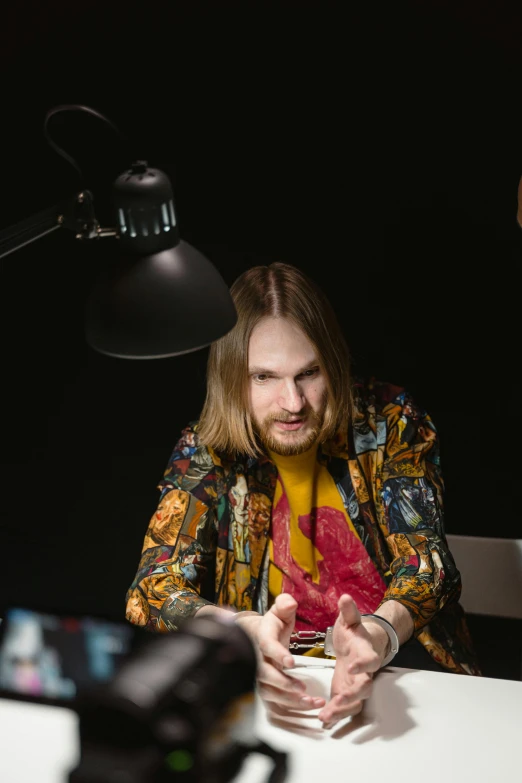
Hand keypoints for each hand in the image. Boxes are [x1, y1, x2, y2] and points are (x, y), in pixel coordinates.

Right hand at [235, 594, 325, 715]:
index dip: (277, 654)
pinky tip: (307, 707)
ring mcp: (260, 677)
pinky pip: (274, 704)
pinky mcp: (266, 689)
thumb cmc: (272, 625)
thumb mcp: (279, 610)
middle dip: (284, 684)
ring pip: (269, 694)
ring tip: (312, 702)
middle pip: (265, 676)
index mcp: (261, 637)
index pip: (266, 646)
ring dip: (290, 701)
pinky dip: (289, 709)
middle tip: (303, 688)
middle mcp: (257, 660)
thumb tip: (290, 603)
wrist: (256, 637)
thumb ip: (285, 605)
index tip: (291, 662)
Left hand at [318, 594, 388, 729]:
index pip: (370, 660)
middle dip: (352, 694)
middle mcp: (365, 673)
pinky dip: (334, 715)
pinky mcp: (347, 694)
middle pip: (364, 687)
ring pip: (354, 702)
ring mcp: (356, 686)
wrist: (358, 647)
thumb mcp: (350, 620)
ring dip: (341, 710)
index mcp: (366, 653)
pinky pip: (344, 708)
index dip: (363, 664)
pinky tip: (322, 720)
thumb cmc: (354, 634)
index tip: (352, 666)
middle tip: (338, 698)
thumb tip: (345, 597)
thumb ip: (348, 611)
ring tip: (325, 716)